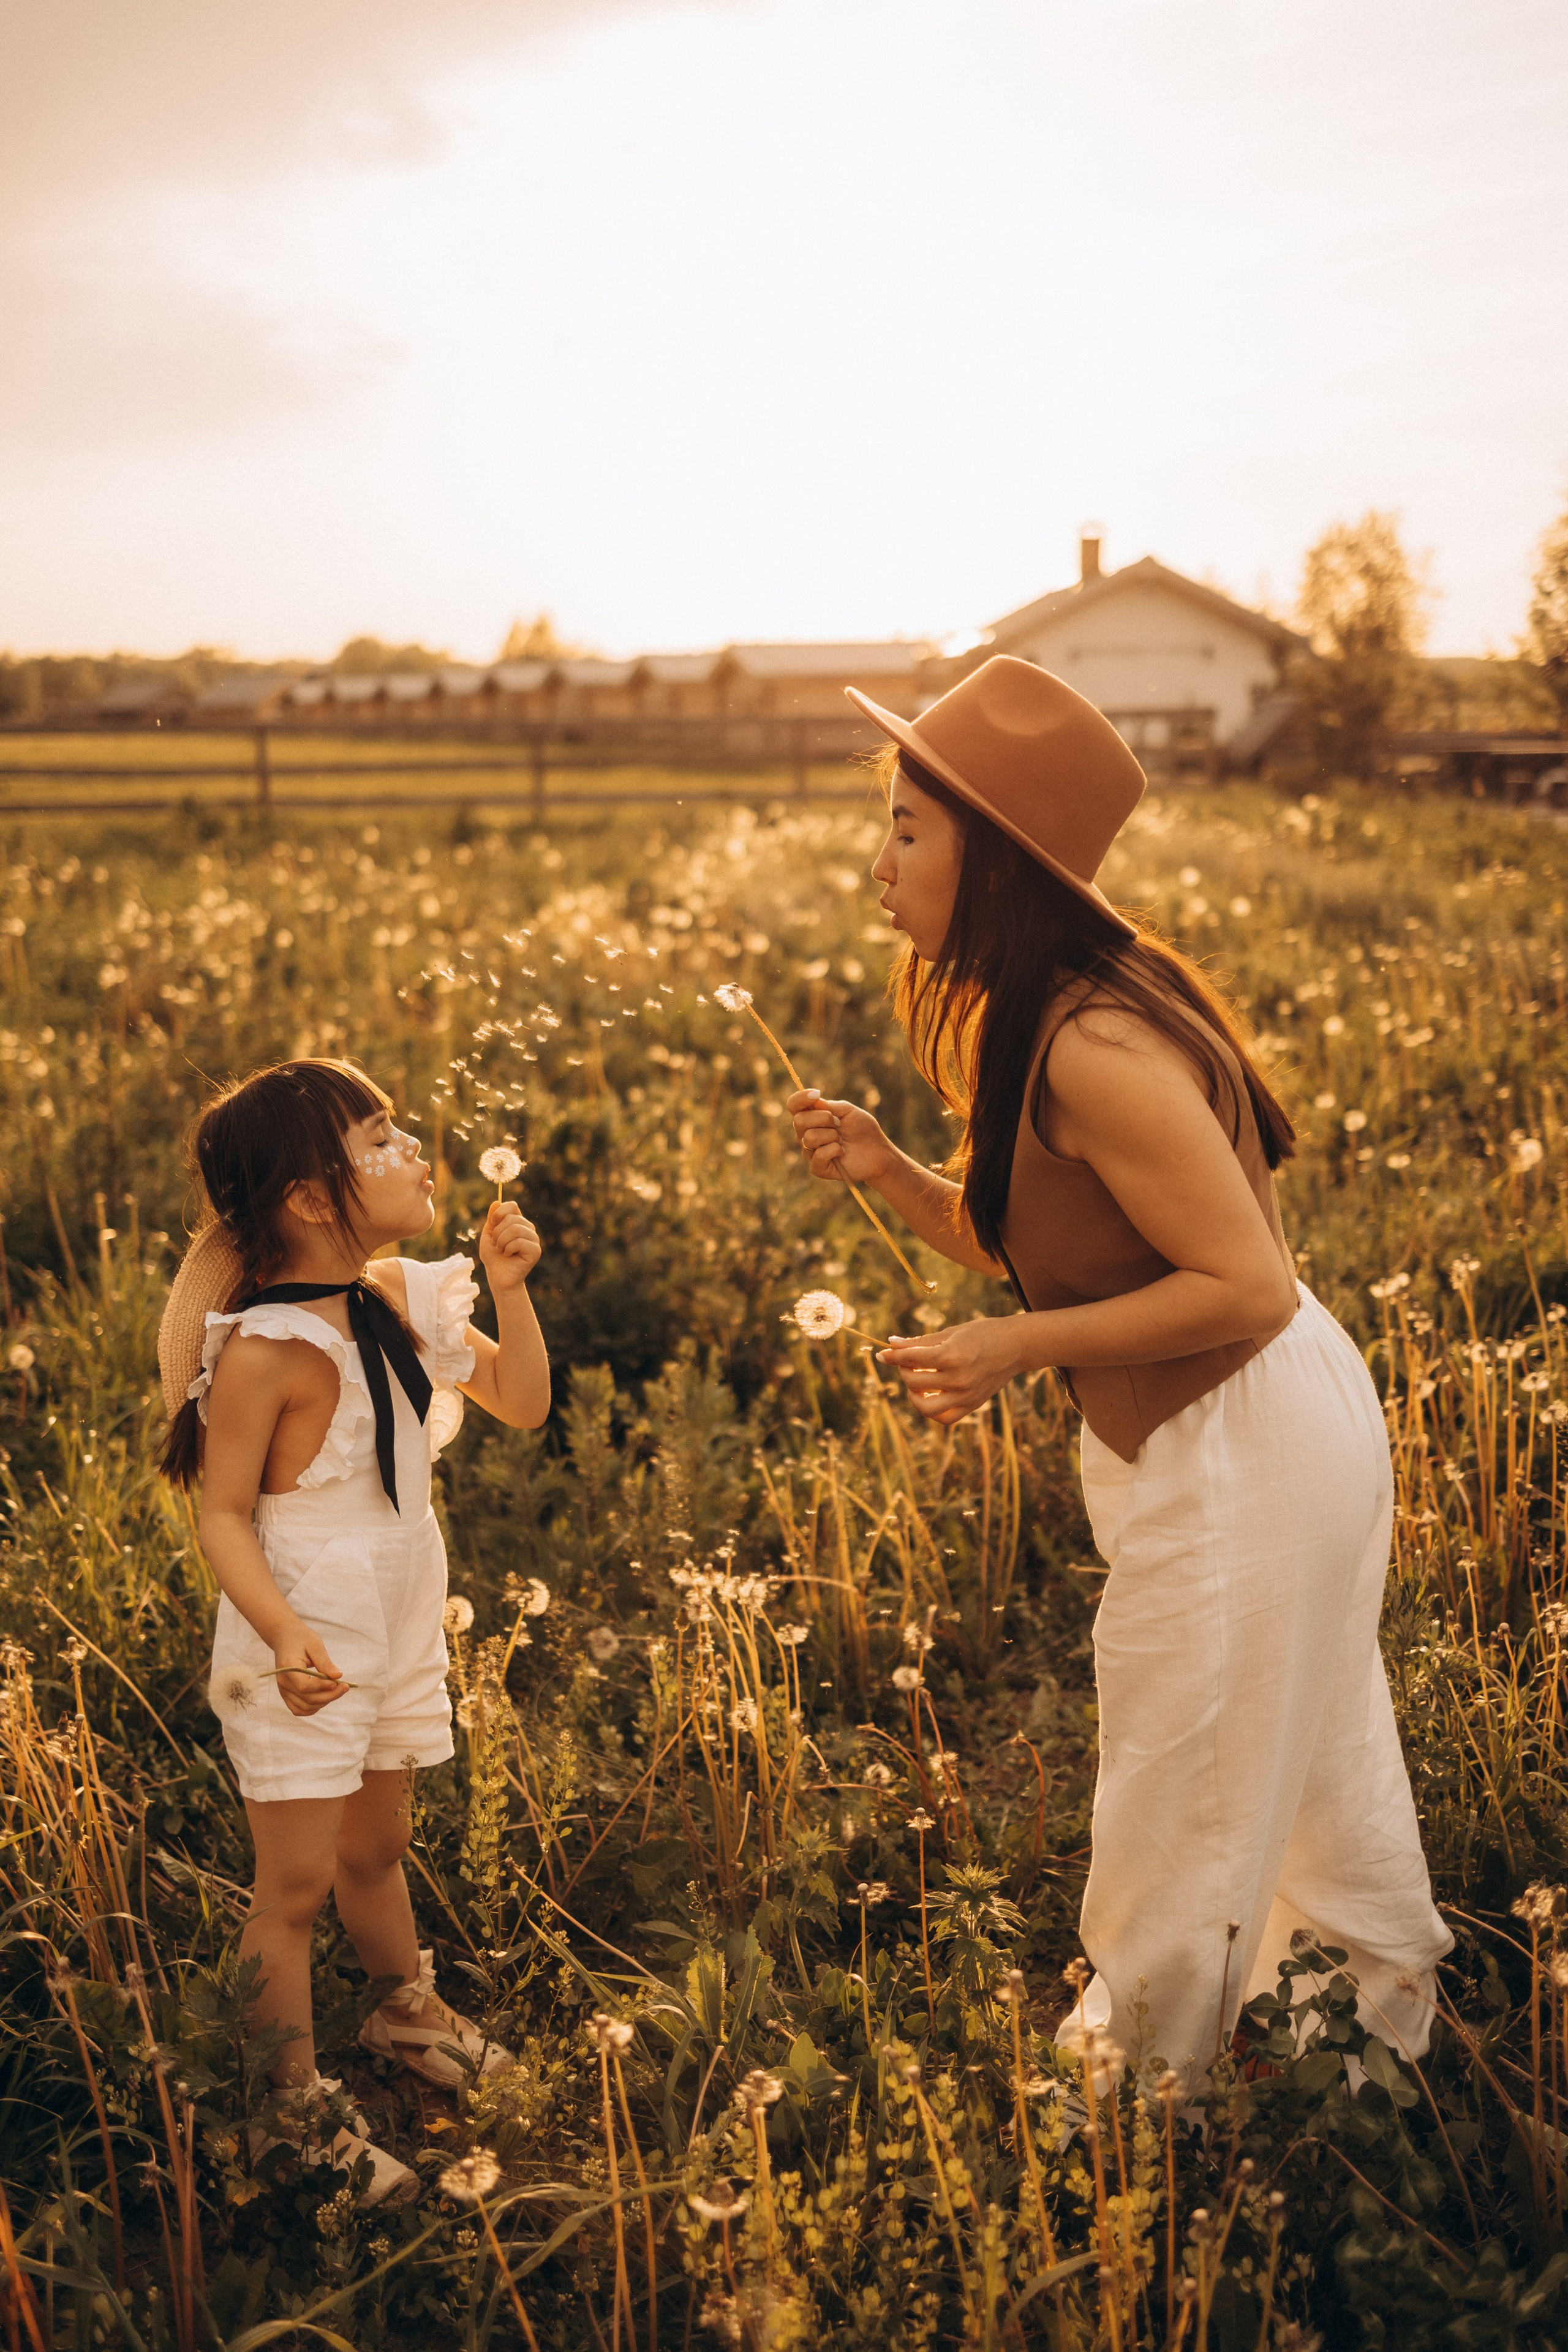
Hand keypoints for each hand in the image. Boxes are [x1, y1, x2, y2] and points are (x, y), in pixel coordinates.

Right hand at [273, 1618, 347, 1715]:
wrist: (284, 1638)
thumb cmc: (301, 1638)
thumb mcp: (315, 1645)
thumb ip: (325, 1662)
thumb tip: (338, 1676)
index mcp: (288, 1667)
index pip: (304, 1686)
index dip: (323, 1687)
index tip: (339, 1682)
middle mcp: (283, 1682)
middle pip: (307, 1699)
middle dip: (329, 1696)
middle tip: (345, 1686)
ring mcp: (283, 1690)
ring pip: (305, 1708)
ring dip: (324, 1702)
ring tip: (336, 1690)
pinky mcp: (286, 1695)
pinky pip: (300, 1709)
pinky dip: (314, 1707)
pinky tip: (325, 1696)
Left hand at [480, 1199, 541, 1290]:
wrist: (498, 1277)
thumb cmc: (493, 1257)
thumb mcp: (488, 1235)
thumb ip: (492, 1219)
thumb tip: (496, 1201)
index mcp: (518, 1222)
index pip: (512, 1206)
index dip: (499, 1213)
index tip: (492, 1224)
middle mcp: (528, 1228)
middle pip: (511, 1218)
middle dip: (497, 1233)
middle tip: (497, 1245)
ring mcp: (534, 1239)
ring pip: (515, 1229)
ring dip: (502, 1242)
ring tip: (502, 1251)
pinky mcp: (536, 1251)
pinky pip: (520, 1242)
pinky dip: (508, 1249)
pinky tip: (509, 1255)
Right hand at [786, 1090, 893, 1187]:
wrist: (877, 1151)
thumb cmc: (863, 1129)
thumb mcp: (847, 1111)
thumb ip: (828, 1105)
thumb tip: (812, 1101)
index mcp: (811, 1117)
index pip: (793, 1106)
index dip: (800, 1099)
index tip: (816, 1094)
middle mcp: (806, 1134)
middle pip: (799, 1121)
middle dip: (823, 1118)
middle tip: (839, 1123)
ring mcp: (810, 1152)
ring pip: (809, 1138)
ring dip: (832, 1135)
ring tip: (842, 1140)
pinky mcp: (817, 1168)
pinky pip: (818, 1155)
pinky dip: (834, 1150)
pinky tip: (842, 1152)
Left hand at [877, 1316, 1032, 1425]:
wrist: (1017, 1346)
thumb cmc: (983, 1333)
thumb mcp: (950, 1333)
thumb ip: (920, 1341)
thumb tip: (891, 1343)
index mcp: (951, 1356)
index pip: (910, 1359)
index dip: (892, 1356)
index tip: (882, 1354)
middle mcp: (958, 1379)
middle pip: (914, 1382)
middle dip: (904, 1371)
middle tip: (907, 1362)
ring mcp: (966, 1395)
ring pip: (926, 1407)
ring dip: (914, 1395)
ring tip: (916, 1382)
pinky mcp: (973, 1404)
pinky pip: (945, 1417)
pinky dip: (932, 1410)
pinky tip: (930, 1394)